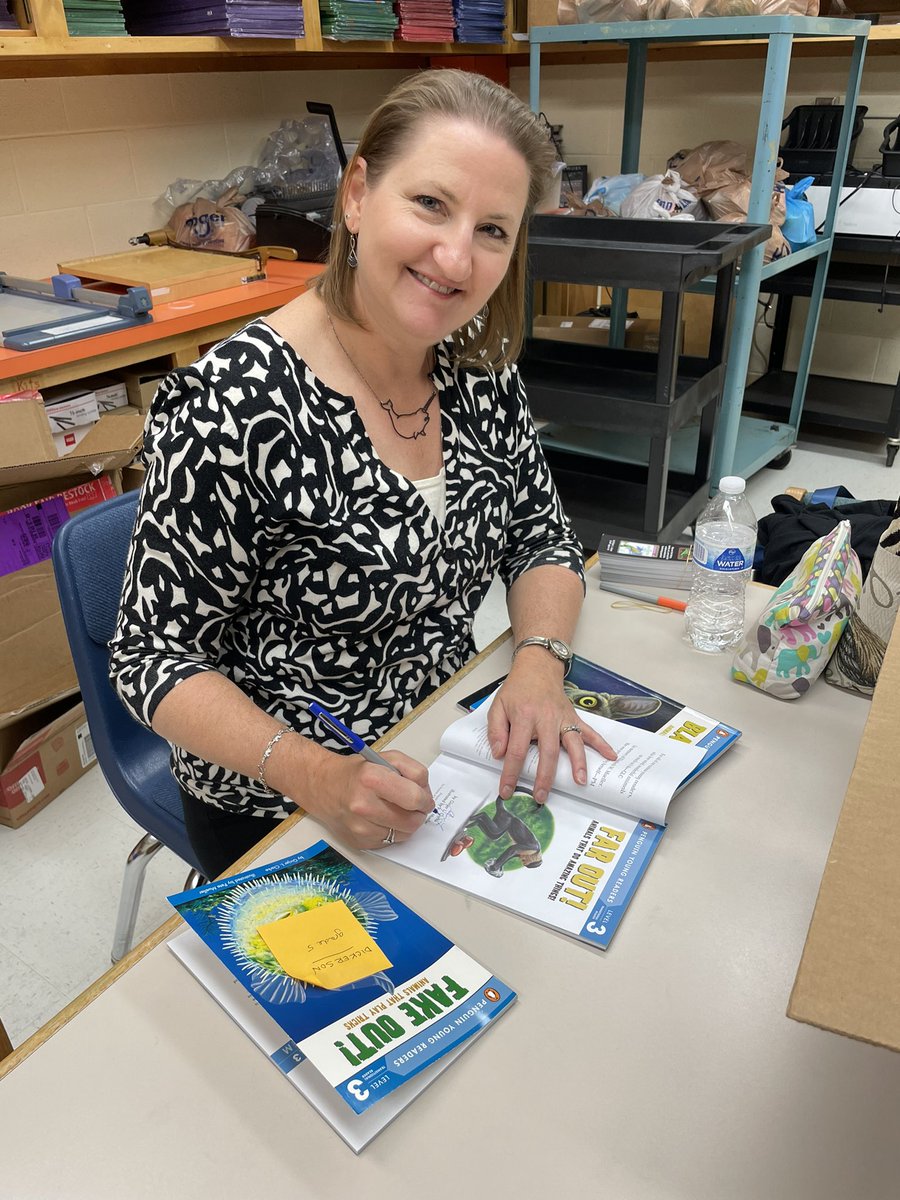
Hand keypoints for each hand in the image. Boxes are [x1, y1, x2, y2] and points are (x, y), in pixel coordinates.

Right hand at [293, 747, 432, 850]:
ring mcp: (360, 827)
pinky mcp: (360, 842)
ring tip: (396, 809)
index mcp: (371, 779)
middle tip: (414, 805)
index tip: (424, 798)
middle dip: (419, 813)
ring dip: (407, 823)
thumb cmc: (356, 772)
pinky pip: (390, 841)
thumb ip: (413, 771)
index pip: (414, 798)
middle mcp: (363, 805)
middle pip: (412, 821)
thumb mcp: (387, 758)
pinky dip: (393, 831)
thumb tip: (426, 795)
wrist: (322, 786)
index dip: (425, 799)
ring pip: (404, 834)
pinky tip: (382, 819)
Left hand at [486, 653, 616, 804]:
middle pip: (547, 752)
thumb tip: (499, 754)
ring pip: (572, 743)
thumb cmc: (516, 690)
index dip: (511, 773)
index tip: (507, 790)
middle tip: (541, 796)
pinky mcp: (573, 717)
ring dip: (578, 763)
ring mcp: (562, 718)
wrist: (536, 668)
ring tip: (580, 782)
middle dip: (544, 777)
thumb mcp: (498, 706)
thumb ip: (496, 731)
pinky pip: (589, 732)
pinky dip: (601, 744)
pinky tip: (611, 756)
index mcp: (524, 717)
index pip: (516, 750)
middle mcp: (545, 719)